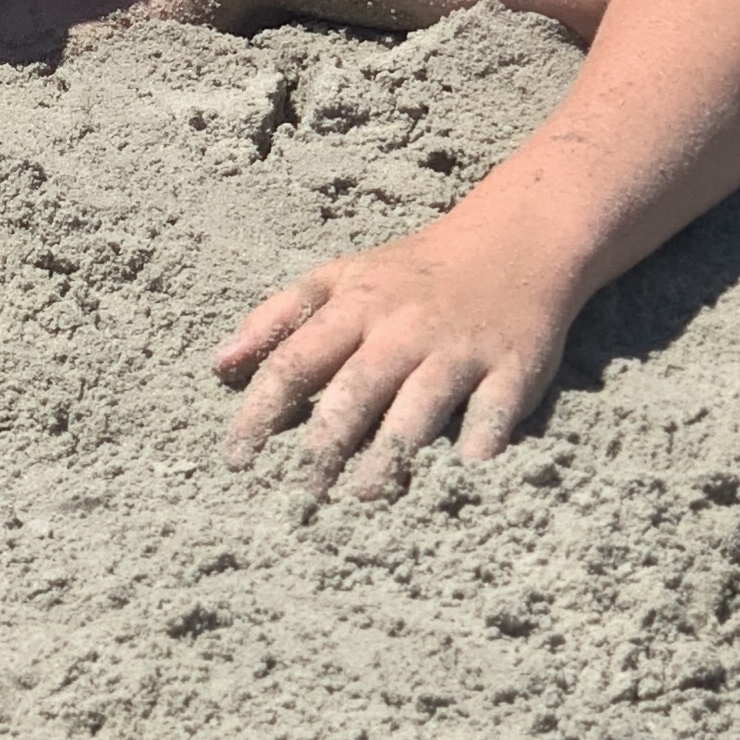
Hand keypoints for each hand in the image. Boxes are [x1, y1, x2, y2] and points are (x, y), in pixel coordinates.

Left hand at [212, 213, 573, 488]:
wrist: (518, 241)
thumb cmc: (414, 272)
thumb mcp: (343, 276)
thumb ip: (279, 317)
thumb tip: (222, 366)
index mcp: (357, 307)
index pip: (296, 361)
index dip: (261, 412)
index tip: (237, 460)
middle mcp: (405, 329)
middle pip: (355, 392)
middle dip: (323, 448)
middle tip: (297, 499)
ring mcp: (460, 349)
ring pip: (419, 407)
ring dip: (391, 455)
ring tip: (365, 498)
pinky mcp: (514, 367)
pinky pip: (495, 411)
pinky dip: (481, 443)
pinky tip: (463, 476)